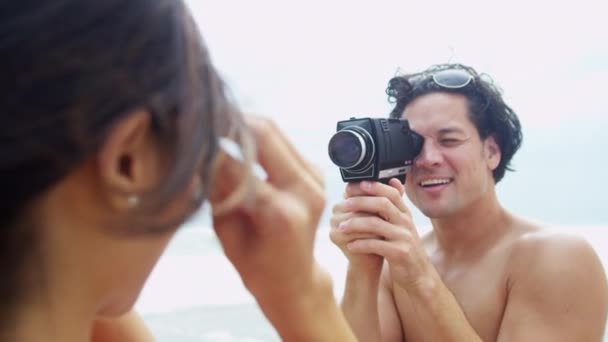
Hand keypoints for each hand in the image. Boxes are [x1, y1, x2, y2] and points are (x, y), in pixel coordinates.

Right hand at [209, 116, 331, 321]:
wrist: (293, 278)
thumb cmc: (256, 265)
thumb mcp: (227, 231)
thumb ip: (218, 190)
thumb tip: (202, 150)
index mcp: (281, 213)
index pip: (238, 164)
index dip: (211, 146)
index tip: (189, 134)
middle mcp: (305, 189)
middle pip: (264, 132)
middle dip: (230, 122)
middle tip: (201, 121)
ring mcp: (314, 177)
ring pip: (273, 130)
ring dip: (242, 127)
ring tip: (214, 130)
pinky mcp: (313, 171)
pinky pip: (281, 141)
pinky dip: (254, 138)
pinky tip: (234, 144)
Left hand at [338, 179, 435, 291]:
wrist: (417, 273)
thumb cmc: (403, 246)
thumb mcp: (401, 224)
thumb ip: (394, 206)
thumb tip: (391, 180)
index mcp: (404, 213)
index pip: (391, 193)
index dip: (373, 187)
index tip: (354, 186)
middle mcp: (406, 222)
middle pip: (383, 204)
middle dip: (361, 202)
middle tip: (344, 204)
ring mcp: (404, 237)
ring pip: (376, 224)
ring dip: (355, 224)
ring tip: (341, 227)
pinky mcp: (400, 253)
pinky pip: (376, 245)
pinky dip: (361, 245)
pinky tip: (350, 246)